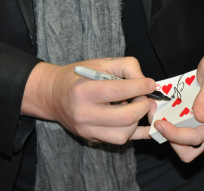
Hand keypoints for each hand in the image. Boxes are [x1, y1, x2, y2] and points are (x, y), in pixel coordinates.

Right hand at [21, 57, 155, 144]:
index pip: (120, 91)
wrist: (52, 95)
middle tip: (144, 97)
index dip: (141, 87)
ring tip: (135, 107)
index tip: (150, 84)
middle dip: (143, 106)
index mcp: (83, 91)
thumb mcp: (100, 63)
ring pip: (124, 134)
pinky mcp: (91, 138)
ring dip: (137, 120)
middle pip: (125, 117)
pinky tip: (141, 123)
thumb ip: (126, 67)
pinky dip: (135, 133)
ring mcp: (87, 130)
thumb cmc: (77, 76)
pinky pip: (119, 141)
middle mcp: (84, 114)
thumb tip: (146, 83)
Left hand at [148, 46, 203, 161]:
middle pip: (192, 146)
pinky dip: (176, 124)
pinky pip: (189, 127)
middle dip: (171, 138)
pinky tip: (166, 111)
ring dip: (172, 134)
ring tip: (159, 116)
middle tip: (156, 120)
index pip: (197, 136)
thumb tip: (201, 117)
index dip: (175, 135)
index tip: (159, 123)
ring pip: (190, 141)